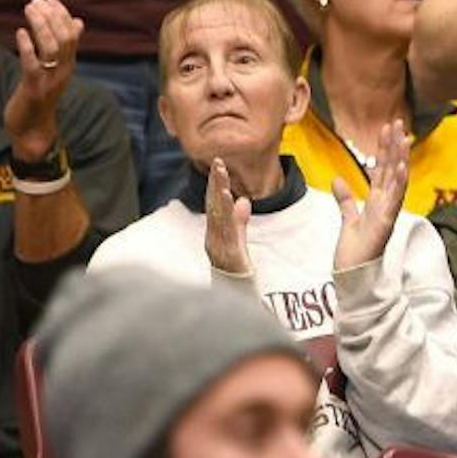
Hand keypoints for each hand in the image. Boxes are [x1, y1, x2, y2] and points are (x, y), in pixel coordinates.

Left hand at [4, 0, 82, 162]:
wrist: (32, 131)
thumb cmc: (40, 96)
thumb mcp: (55, 70)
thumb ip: (65, 48)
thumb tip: (78, 22)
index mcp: (68, 65)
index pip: (72, 34)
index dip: (61, 15)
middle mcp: (62, 72)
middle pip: (64, 38)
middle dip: (51, 17)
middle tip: (36, 1)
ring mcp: (49, 81)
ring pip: (51, 48)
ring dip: (40, 26)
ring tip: (29, 10)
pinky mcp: (34, 90)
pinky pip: (33, 65)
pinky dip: (27, 47)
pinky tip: (20, 32)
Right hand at [204, 159, 252, 274]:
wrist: (236, 296)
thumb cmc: (235, 270)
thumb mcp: (239, 240)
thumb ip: (240, 221)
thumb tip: (243, 200)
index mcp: (215, 232)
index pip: (213, 203)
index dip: (215, 183)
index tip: (218, 164)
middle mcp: (213, 236)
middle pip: (212, 205)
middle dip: (215, 182)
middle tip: (218, 161)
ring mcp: (219, 245)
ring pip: (218, 215)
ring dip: (219, 193)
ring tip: (222, 176)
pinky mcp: (230, 253)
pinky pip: (228, 230)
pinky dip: (228, 213)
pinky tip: (230, 199)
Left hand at [333, 120, 409, 269]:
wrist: (353, 277)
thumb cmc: (354, 252)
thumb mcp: (347, 220)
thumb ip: (345, 199)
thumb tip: (337, 179)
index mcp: (376, 202)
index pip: (382, 169)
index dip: (384, 149)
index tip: (385, 128)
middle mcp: (385, 205)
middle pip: (391, 169)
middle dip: (394, 146)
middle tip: (396, 122)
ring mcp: (387, 214)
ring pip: (397, 181)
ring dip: (400, 159)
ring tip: (402, 138)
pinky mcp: (385, 224)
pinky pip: (394, 201)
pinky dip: (399, 184)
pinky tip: (402, 167)